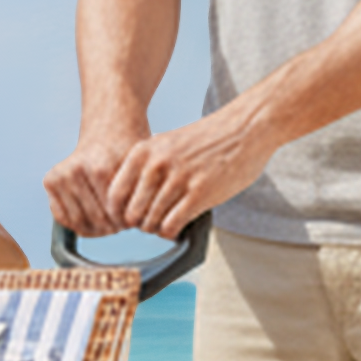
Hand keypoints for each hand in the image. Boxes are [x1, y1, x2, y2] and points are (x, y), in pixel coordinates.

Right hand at [42, 128, 135, 237]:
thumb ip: (135, 198)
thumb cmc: (125, 153)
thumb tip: (132, 225)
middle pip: (96, 218)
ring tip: (108, 224)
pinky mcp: (50, 180)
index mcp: (100, 168)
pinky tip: (92, 221)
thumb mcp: (139, 171)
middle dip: (111, 226)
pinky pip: (61, 216)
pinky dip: (77, 224)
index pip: (113, 214)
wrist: (107, 132)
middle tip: (121, 225)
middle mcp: (76, 171)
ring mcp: (60, 175)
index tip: (131, 223)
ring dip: (94, 228)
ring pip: (77, 221)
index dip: (125, 223)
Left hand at [95, 102, 279, 237]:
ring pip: (151, 222)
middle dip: (139, 224)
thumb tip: (131, 200)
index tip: (129, 219)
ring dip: (157, 229)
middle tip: (150, 224)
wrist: (246, 128)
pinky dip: (171, 233)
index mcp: (143, 152)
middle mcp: (156, 165)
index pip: (114, 195)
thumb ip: (147, 166)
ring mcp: (178, 179)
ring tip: (165, 225)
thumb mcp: (166, 144)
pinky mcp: (200, 194)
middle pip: (131, 214)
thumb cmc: (208, 139)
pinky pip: (172, 225)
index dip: (119, 213)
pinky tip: (177, 228)